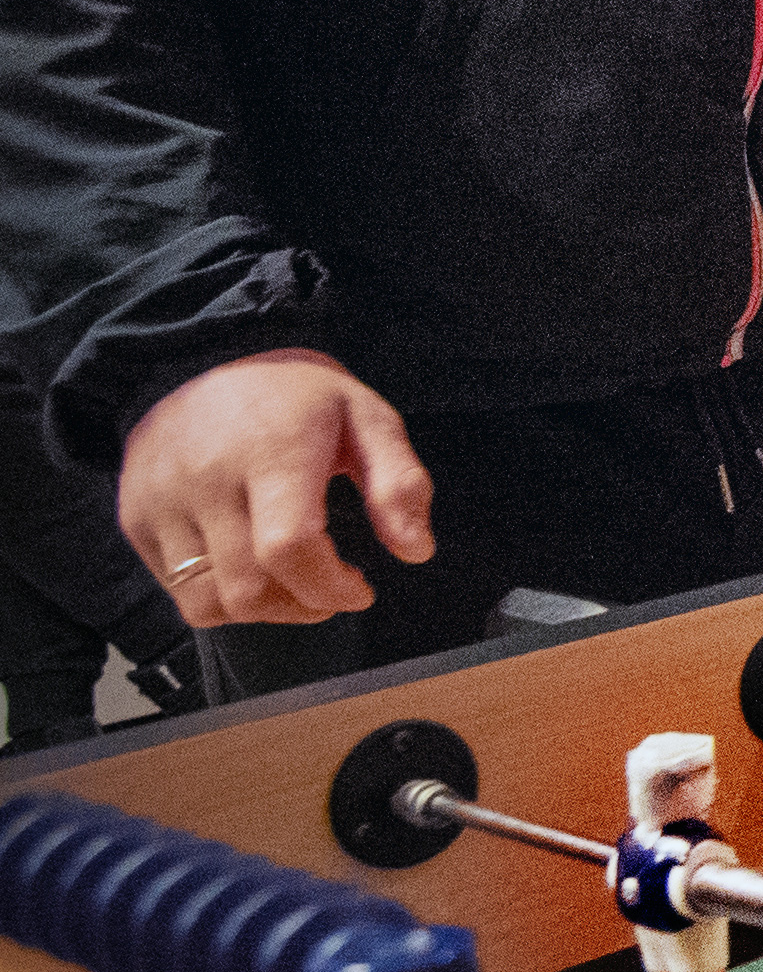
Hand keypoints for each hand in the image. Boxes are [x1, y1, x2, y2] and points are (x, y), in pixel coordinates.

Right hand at [117, 349, 435, 627]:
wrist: (202, 358)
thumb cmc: (297, 397)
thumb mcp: (367, 417)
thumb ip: (400, 483)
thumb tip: (416, 551)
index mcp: (272, 451)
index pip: (289, 548)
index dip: (330, 588)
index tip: (360, 589)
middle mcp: (206, 480)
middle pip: (249, 589)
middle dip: (303, 608)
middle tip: (330, 589)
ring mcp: (161, 501)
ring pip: (206, 603)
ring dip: (261, 613)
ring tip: (292, 586)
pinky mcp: (136, 518)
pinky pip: (176, 591)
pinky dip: (220, 598)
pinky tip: (250, 569)